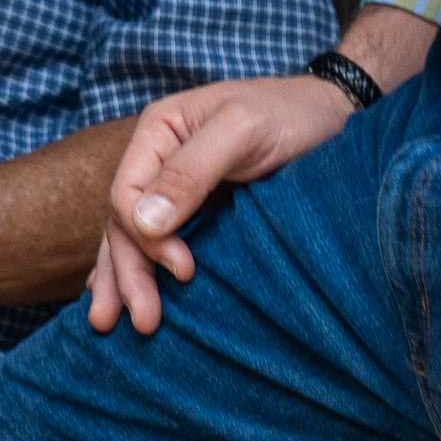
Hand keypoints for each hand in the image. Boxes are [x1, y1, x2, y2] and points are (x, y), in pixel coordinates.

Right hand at [89, 74, 352, 334]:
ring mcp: (174, 187)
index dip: (146, 239)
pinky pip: (157, 242)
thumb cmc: (289, 114)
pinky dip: (139, 269)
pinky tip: (125, 296)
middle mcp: (157, 161)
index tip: (184, 270)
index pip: (126, 195)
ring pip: (133, 238)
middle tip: (145, 323)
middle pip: (125, 224)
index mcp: (159, 132)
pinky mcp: (198, 211)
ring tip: (109, 326)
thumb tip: (144, 222)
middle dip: (128, 274)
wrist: (332, 114)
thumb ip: (192, 171)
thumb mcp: (242, 130)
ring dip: (123, 281)